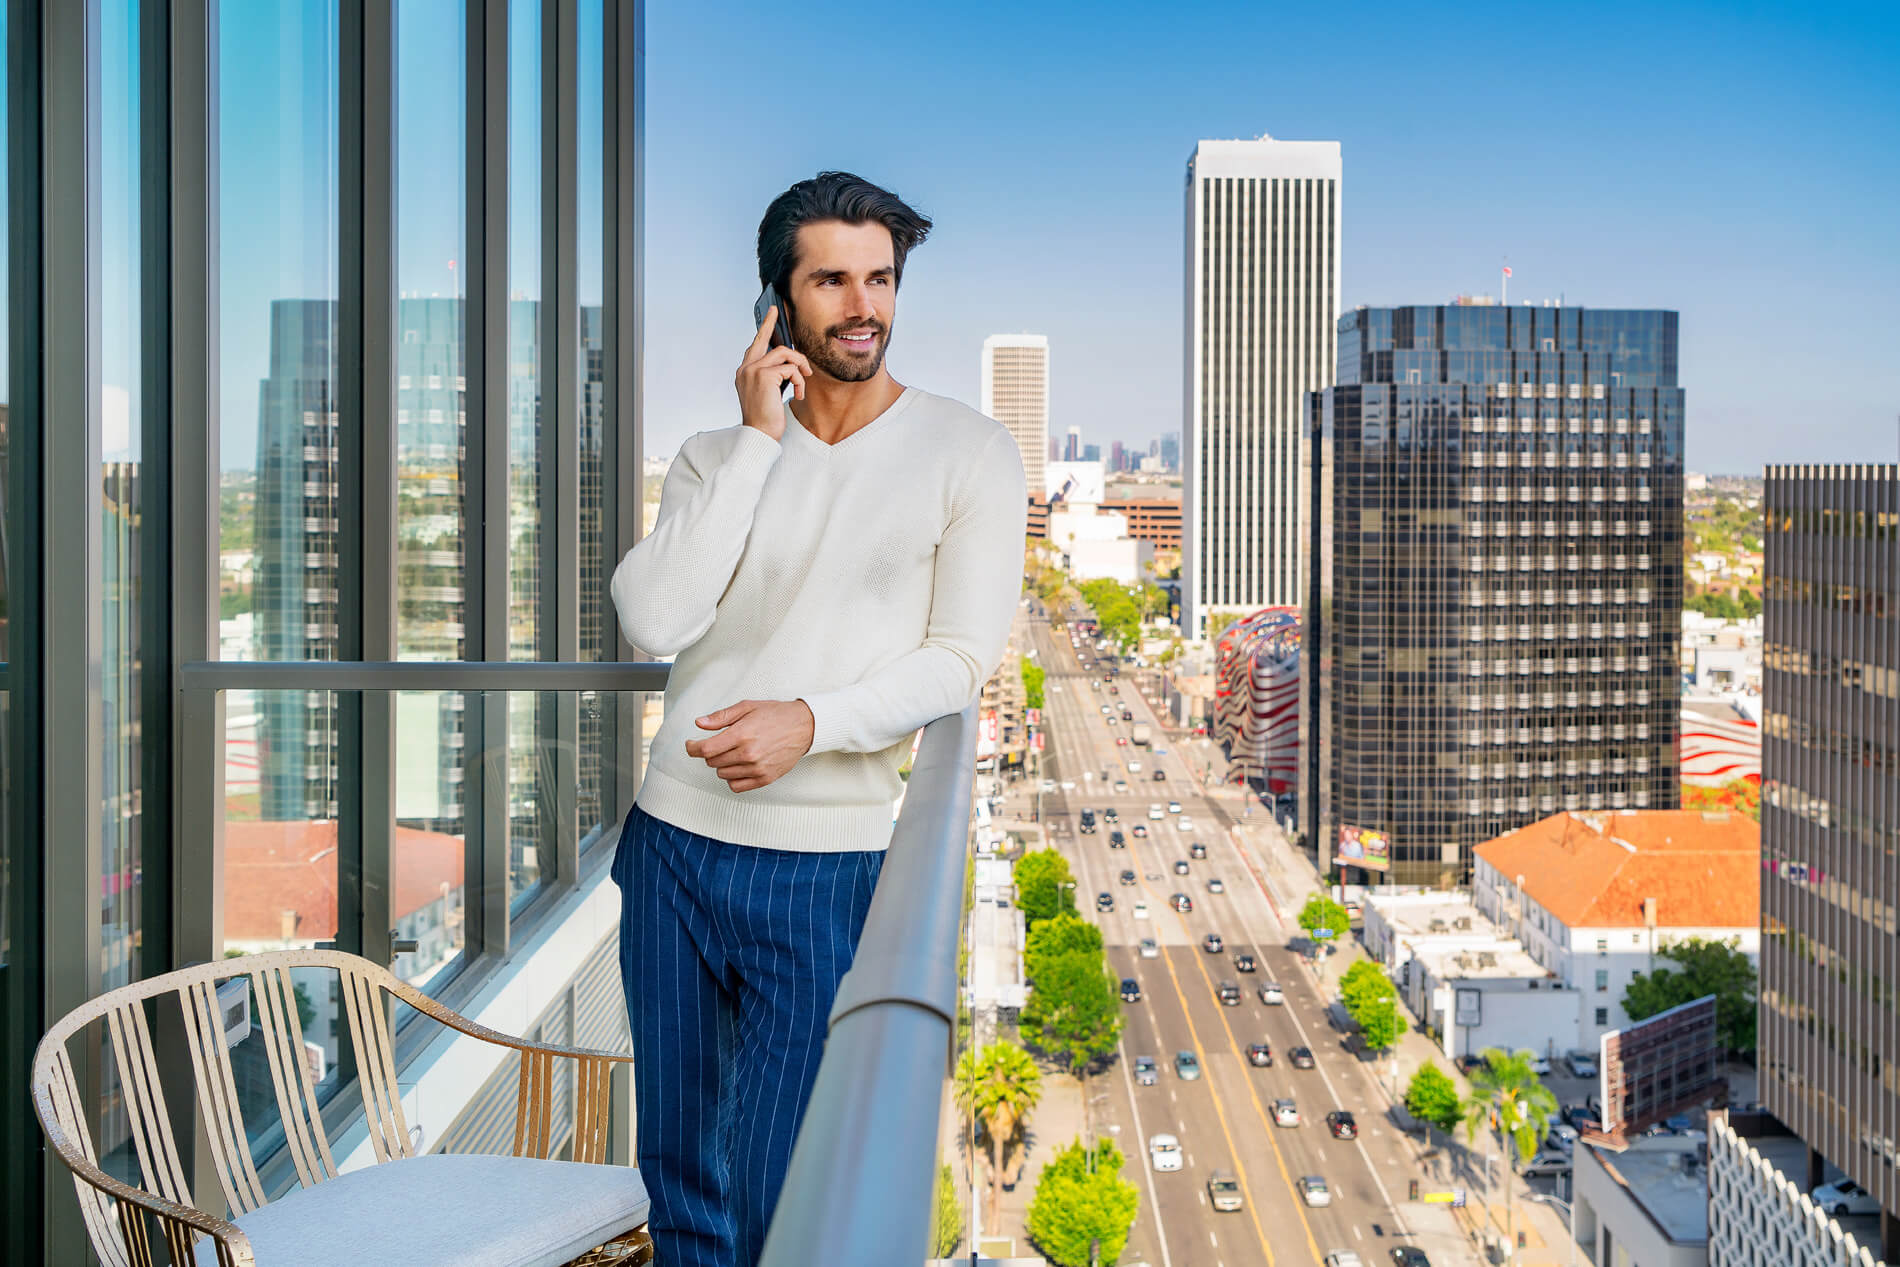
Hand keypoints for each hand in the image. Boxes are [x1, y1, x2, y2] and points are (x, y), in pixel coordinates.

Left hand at [684, 698, 815, 792]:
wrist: (804, 726)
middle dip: (710, 753)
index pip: (706, 749)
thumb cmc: (776, 715)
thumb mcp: (747, 707)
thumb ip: (721, 717)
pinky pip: (736, 786)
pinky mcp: (765, 778)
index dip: (693, 748)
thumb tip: (700, 723)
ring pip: (722, 774)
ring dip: (722, 764)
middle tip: (719, 743)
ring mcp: (757, 768)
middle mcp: (748, 754)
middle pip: (712, 762)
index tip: (691, 745)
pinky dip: (732, 778)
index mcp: (741, 734)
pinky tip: (738, 766)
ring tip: (733, 752)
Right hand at [735, 306, 813, 440]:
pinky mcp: (764, 375)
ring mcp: (753, 370)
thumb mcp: (769, 393)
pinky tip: (799, 394)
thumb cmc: (766, 418)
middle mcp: (745, 368)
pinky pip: (791, 368)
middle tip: (777, 310)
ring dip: (800, 366)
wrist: (760, 435)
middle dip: (771, 324)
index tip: (771, 314)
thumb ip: (774, 375)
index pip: (754, 345)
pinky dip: (800, 381)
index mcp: (744, 372)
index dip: (764, 329)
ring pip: (784, 353)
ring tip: (804, 379)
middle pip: (766, 340)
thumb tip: (790, 361)